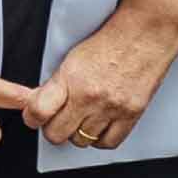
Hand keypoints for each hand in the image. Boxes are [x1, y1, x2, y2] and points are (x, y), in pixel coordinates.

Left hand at [28, 12, 174, 150]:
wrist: (145, 34)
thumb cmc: (112, 40)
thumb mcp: (74, 57)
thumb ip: (56, 84)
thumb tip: (37, 102)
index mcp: (71, 78)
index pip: (39, 111)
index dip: (32, 117)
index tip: (34, 116)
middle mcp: (89, 95)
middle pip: (57, 134)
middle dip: (54, 128)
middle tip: (59, 118)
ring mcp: (111, 107)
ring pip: (81, 141)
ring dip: (78, 132)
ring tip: (83, 117)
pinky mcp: (131, 114)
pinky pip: (108, 143)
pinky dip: (101, 138)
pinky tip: (100, 126)